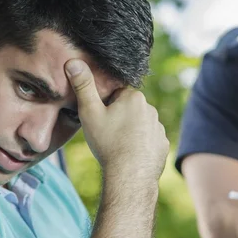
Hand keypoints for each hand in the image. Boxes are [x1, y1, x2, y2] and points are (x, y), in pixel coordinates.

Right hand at [65, 59, 168, 182]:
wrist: (129, 175)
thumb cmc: (108, 143)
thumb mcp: (90, 112)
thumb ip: (83, 86)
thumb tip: (73, 61)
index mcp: (134, 97)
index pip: (117, 95)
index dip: (105, 107)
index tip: (100, 120)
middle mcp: (151, 109)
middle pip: (129, 110)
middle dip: (119, 119)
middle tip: (107, 135)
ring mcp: (160, 129)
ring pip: (140, 126)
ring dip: (130, 133)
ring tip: (118, 147)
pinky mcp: (163, 146)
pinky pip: (149, 142)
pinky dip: (141, 147)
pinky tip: (131, 156)